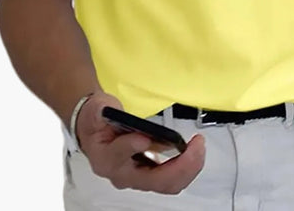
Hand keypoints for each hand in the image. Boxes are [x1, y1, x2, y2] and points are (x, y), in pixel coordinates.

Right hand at [75, 91, 205, 193]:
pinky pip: (171, 179)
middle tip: (195, 145)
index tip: (145, 137)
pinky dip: (186, 167)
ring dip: (188, 168)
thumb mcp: (97, 110)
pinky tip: (194, 153)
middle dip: (180, 165)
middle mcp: (122, 174)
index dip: (132, 147)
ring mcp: (137, 177)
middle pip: (154, 181)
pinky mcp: (149, 174)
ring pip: (167, 184)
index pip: (118, 157)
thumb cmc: (96, 120)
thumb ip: (105, 112)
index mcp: (105, 158)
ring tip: (199, 147)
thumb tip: (119, 117)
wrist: (95, 129)